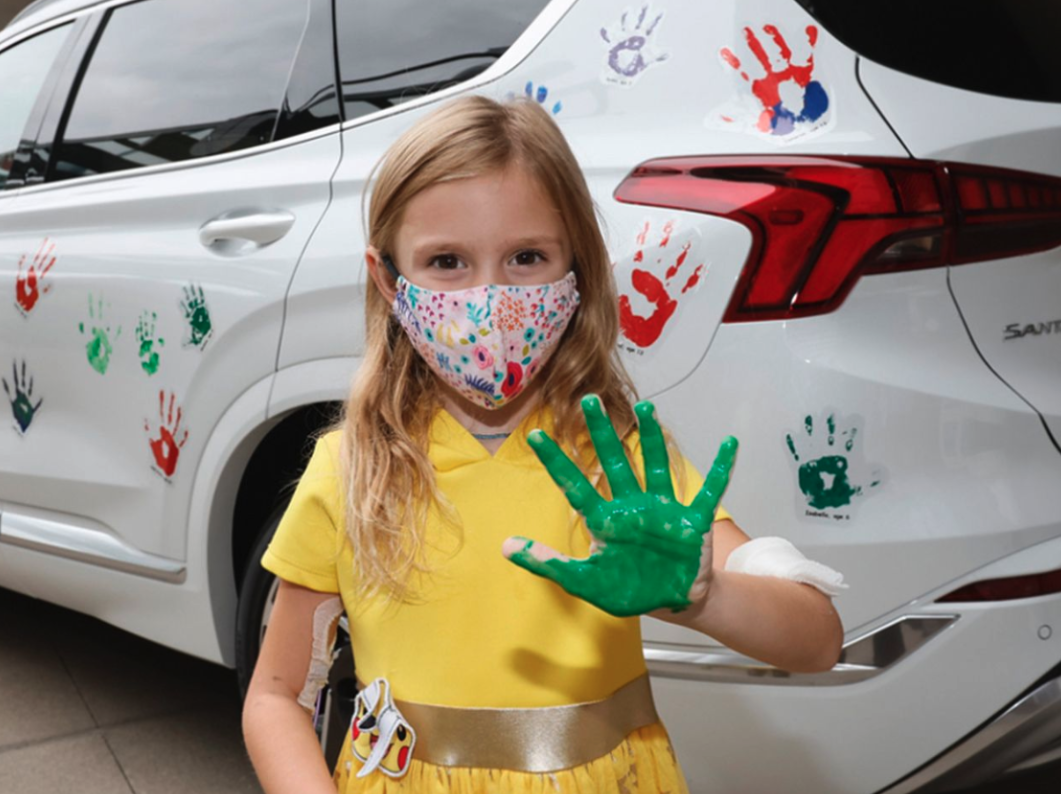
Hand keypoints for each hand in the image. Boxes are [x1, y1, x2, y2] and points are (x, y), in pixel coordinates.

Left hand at [503, 394, 736, 616]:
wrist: (673, 602)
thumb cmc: (630, 590)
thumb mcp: (585, 582)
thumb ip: (549, 564)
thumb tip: (506, 546)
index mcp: (604, 520)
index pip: (575, 485)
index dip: (556, 462)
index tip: (536, 435)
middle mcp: (631, 506)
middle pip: (614, 463)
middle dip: (602, 433)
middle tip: (589, 400)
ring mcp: (662, 509)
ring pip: (654, 466)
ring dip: (651, 438)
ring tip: (645, 408)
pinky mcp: (692, 520)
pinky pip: (710, 491)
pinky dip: (721, 470)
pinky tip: (730, 444)